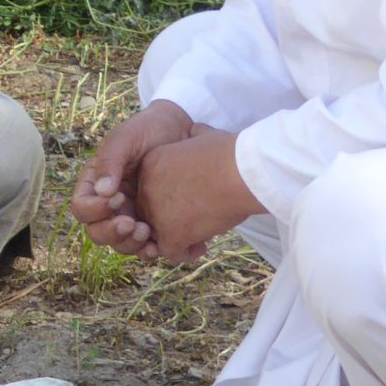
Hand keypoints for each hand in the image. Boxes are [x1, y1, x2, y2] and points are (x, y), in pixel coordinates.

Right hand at [71, 100, 196, 256]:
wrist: (183, 132)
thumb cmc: (148, 130)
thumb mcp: (126, 138)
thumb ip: (111, 160)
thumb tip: (103, 191)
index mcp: (95, 185)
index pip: (82, 208)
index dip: (95, 210)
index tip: (117, 197)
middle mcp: (109, 206)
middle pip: (98, 232)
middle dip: (112, 233)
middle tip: (131, 224)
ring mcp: (131, 216)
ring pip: (120, 244)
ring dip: (131, 244)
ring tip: (147, 232)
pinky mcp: (154, 224)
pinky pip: (146, 246)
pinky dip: (150, 251)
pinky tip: (160, 247)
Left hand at [131, 130, 260, 261]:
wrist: (239, 171)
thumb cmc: (229, 152)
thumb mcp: (204, 136)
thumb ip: (194, 138)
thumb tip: (197, 132)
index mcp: (152, 164)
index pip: (152, 188)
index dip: (170, 197)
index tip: (192, 199)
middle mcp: (146, 189)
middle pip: (151, 213)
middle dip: (171, 220)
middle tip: (195, 221)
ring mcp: (155, 214)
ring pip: (157, 235)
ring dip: (176, 238)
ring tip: (199, 236)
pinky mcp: (170, 235)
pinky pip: (172, 252)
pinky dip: (186, 252)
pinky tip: (202, 245)